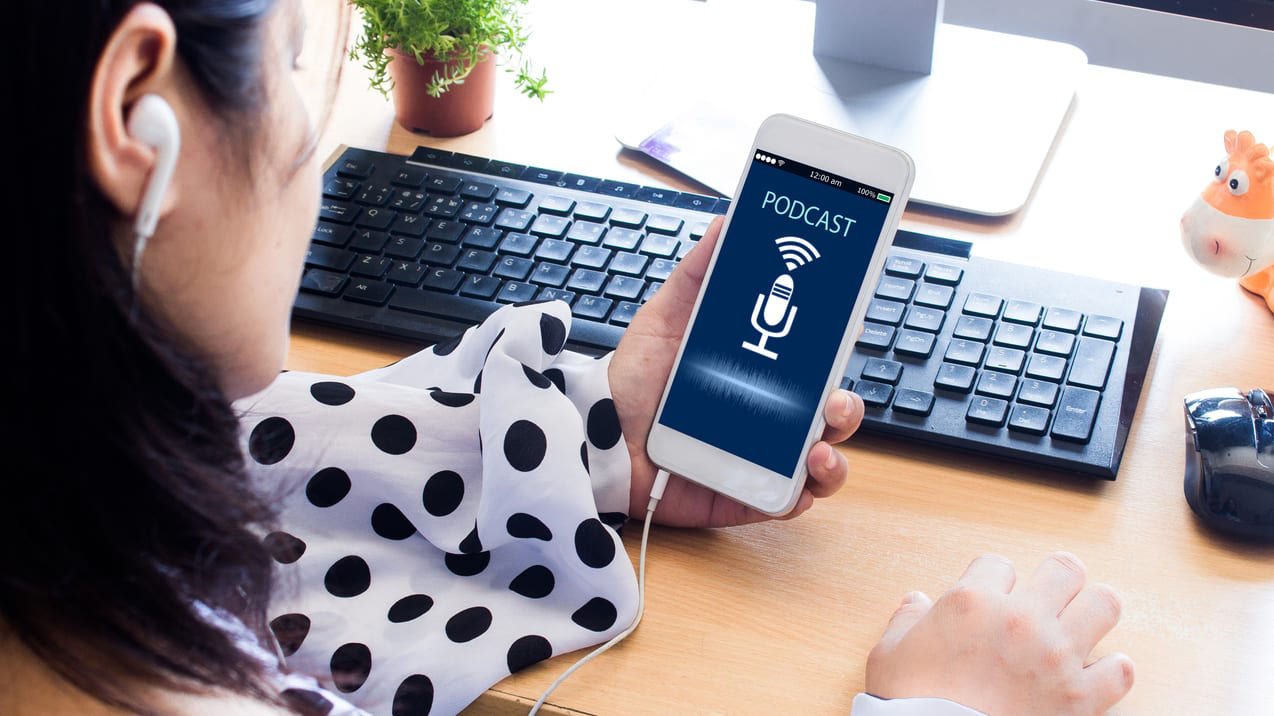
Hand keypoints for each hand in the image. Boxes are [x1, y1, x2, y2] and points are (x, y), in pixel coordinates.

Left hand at [608, 217, 864, 526]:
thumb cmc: (634, 379)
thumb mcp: (664, 317)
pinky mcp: (748, 496)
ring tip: (818, 444)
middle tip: (832, 396)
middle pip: (829, 409)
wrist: (597, 439)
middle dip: (846, 403)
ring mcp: (762, 457)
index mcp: (758, 373)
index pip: (812, 361)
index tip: (849, 326)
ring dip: (836, 451)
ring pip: (823, 457)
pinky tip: (802, 476)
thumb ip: (698, 273)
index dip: (837, 347)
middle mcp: (768, 415)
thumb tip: (727, 221)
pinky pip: (793, 500)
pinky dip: (807, 491)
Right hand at [866, 552, 1134, 714]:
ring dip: (1092, 612)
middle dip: (1056, 580)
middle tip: (1049, 597)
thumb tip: (917, 602)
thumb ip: (906, 621)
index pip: (998, 563)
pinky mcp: (1080, 699)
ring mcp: (1056, 658)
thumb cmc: (908, 706)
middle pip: (1064, 568)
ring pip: (1104, 603)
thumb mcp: (889, 656)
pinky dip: (1111, 671)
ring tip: (1078, 626)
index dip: (994, 582)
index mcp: (971, 602)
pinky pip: (1121, 670)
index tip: (991, 599)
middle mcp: (1020, 620)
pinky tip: (1095, 674)